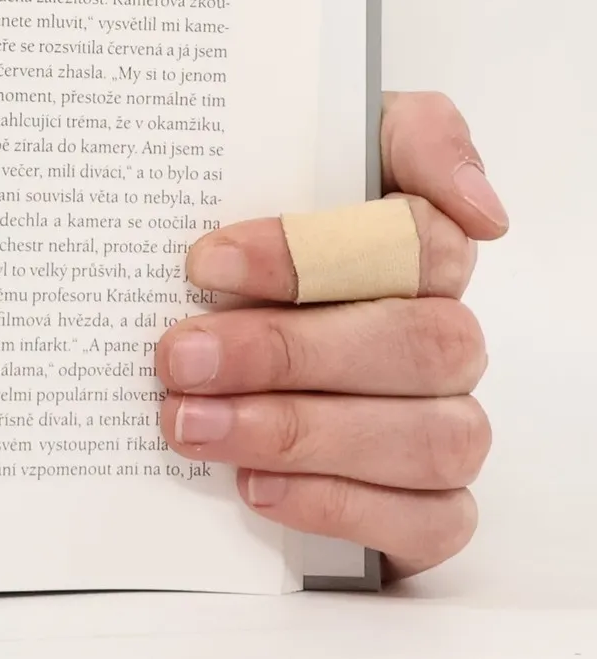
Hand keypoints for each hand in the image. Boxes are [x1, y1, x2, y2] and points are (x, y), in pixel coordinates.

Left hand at [157, 92, 504, 577]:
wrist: (223, 336)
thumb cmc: (262, 255)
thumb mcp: (302, 155)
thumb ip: (406, 136)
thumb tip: (478, 206)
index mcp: (422, 253)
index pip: (412, 241)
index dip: (307, 253)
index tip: (204, 262)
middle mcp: (446, 339)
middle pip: (413, 344)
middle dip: (283, 352)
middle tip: (179, 358)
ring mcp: (445, 424)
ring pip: (425, 436)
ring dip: (296, 431)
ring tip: (191, 423)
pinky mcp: (430, 507)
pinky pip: (429, 521)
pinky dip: (338, 505)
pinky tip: (256, 483)